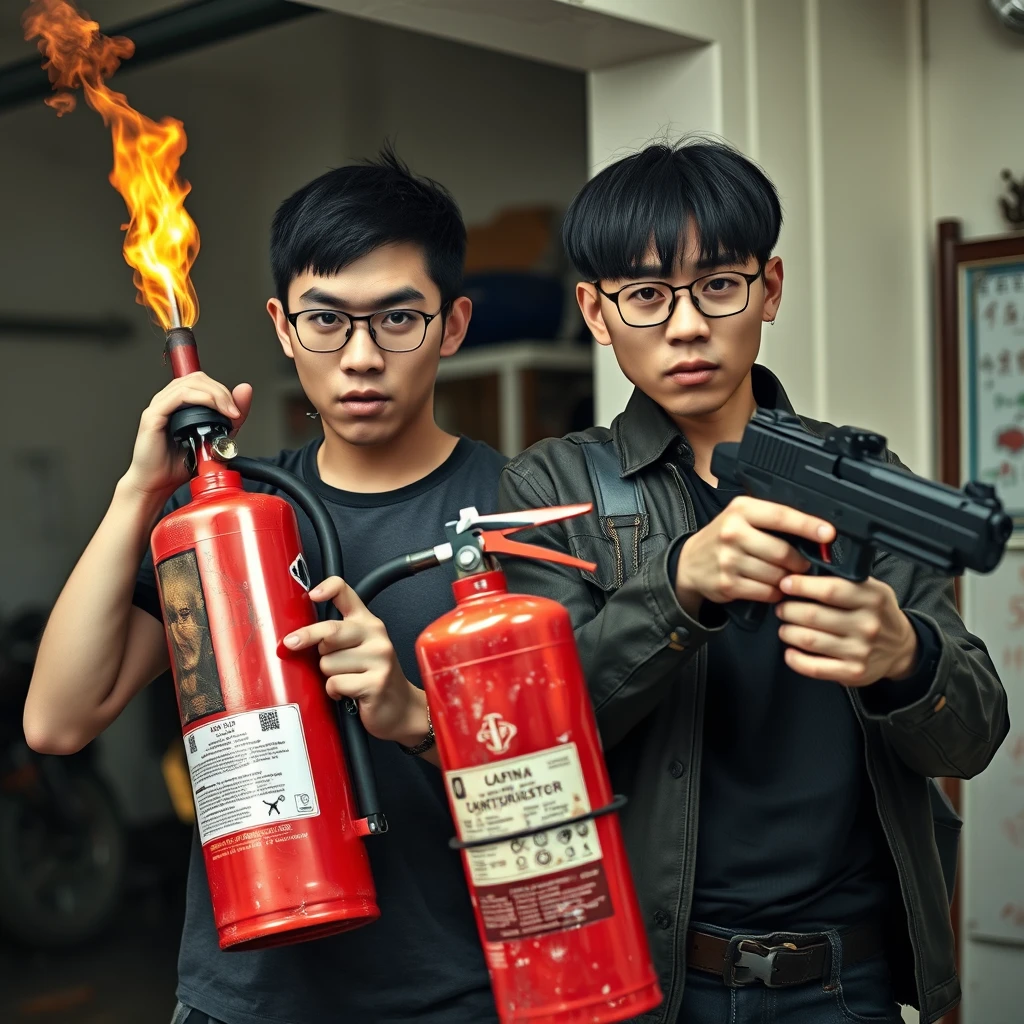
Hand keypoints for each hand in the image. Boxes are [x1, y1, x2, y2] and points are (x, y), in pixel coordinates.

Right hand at [120, 372, 252, 498]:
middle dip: (222, 391)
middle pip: (198, 379)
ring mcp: (159, 406)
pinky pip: (178, 397)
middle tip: (235, 411)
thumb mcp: (215, 440)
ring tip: (229, 412)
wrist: (158, 485)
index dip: (223, 390)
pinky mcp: (153, 416)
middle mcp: (169, 401)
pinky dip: (200, 398)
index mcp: (181, 404)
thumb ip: (230, 420)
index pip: (203, 382)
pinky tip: (213, 409)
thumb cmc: (179, 465)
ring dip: (215, 394)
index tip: (238, 410)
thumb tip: (245, 395)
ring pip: (189, 383)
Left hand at [282, 576, 428, 745]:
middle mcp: (376, 636)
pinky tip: (347, 693)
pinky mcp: (376, 682)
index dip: (328, 588)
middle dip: (308, 641)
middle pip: (329, 632)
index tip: (313, 595)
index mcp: (368, 623)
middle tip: (299, 646)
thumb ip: (335, 636)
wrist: (401, 707)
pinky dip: (334, 692)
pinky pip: (335, 683)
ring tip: (345, 678)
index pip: (347, 593)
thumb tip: (297, 636)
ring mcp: (379, 659)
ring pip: (328, 662)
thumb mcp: (359, 648)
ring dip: (328, 675)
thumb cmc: (373, 677)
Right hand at [675, 497, 835, 616]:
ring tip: (785, 575)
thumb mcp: (743, 517)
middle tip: (803, 564)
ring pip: (777, 575)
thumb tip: (816, 532)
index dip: (808, 526)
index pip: (781, 516)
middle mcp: (732, 533)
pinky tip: (771, 586)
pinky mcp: (728, 584)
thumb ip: (773, 520)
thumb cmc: (725, 537)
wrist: (690, 562)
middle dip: (800, 562)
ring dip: (787, 579)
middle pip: (782, 552)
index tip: (829, 534)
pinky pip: (767, 592)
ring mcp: (728, 560)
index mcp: (741, 510)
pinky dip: (776, 592)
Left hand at [775, 574, 918, 685]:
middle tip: (782, 608)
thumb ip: (843, 580)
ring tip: (785, 628)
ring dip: (788, 632)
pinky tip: (790, 652)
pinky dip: (795, 660)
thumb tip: (803, 573)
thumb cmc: (877, 614)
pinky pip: (814, 667)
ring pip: (809, 640)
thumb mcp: (871, 589)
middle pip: (813, 615)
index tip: (785, 584)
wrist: (901, 649)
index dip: (801, 586)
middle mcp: (867, 624)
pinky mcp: (853, 672)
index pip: (830, 589)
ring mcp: (860, 650)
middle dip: (788, 610)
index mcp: (872, 598)